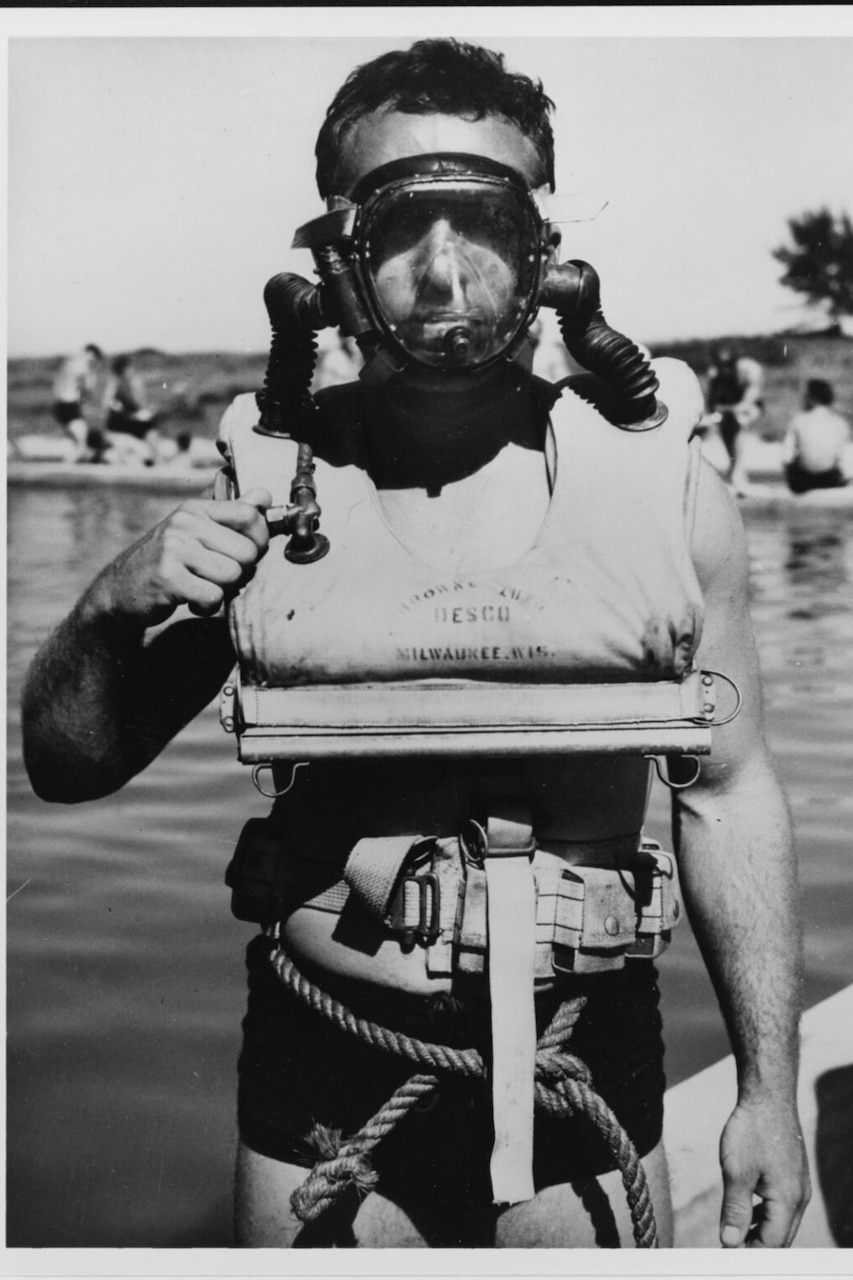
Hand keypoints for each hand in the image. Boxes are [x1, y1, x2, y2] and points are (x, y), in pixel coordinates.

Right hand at [100, 486, 271, 625]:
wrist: (119, 591)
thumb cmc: (167, 563)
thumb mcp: (195, 533)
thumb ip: (230, 515)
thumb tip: (264, 495)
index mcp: (194, 510)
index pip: (249, 514)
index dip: (260, 539)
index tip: (248, 553)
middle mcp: (183, 524)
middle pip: (247, 551)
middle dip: (240, 572)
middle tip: (216, 577)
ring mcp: (173, 549)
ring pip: (233, 576)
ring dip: (222, 591)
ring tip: (200, 587)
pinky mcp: (167, 578)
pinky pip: (213, 597)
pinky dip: (207, 606)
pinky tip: (190, 601)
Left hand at [719, 1097, 810, 1247]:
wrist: (768, 1096)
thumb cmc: (752, 1129)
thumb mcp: (736, 1171)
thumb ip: (734, 1210)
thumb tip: (730, 1241)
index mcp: (787, 1200)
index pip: (771, 1244)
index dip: (749, 1254)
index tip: (728, 1256)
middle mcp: (799, 1197)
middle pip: (780, 1238)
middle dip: (756, 1247)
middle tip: (730, 1249)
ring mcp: (798, 1186)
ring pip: (782, 1223)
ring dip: (760, 1232)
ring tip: (735, 1234)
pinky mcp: (793, 1176)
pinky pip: (782, 1206)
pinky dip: (765, 1215)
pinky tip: (748, 1211)